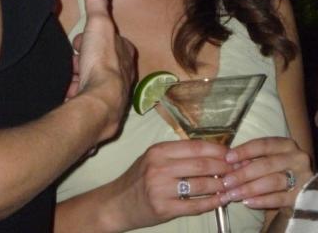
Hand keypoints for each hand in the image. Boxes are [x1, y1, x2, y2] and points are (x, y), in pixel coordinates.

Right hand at [75, 0, 135, 140]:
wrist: (101, 102)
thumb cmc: (102, 61)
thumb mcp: (98, 24)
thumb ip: (98, 1)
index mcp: (125, 53)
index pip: (111, 41)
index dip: (93, 38)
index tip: (80, 40)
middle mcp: (124, 74)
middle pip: (102, 62)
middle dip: (86, 59)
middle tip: (75, 59)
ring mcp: (114, 94)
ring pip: (95, 81)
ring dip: (81, 78)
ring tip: (71, 78)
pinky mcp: (102, 111)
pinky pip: (88, 101)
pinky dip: (78, 96)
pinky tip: (70, 96)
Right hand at [109, 140, 233, 230]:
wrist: (117, 203)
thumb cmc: (138, 179)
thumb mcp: (153, 159)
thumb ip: (177, 155)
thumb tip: (210, 154)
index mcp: (159, 151)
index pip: (195, 147)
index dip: (217, 149)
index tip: (232, 153)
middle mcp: (160, 167)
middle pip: (201, 164)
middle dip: (224, 167)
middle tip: (238, 169)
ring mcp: (161, 188)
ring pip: (201, 184)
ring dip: (221, 185)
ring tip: (233, 185)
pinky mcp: (164, 208)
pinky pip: (194, 205)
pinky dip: (211, 203)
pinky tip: (221, 201)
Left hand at [218, 137, 312, 210]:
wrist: (302, 186)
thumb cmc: (279, 167)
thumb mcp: (269, 157)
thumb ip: (253, 158)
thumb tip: (229, 163)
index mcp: (286, 145)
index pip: (263, 145)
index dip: (244, 151)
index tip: (227, 158)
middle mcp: (296, 158)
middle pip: (266, 164)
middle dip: (243, 173)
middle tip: (226, 181)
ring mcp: (301, 177)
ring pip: (272, 182)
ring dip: (250, 188)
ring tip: (233, 194)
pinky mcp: (302, 196)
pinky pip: (279, 199)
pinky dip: (262, 201)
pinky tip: (247, 202)